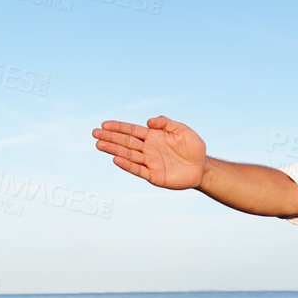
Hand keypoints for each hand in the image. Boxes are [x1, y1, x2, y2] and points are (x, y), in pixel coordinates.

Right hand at [92, 116, 206, 189]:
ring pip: (128, 155)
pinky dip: (127, 165)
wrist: (202, 167)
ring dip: (114, 150)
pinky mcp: (154, 175)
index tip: (104, 124)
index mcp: (153, 136)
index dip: (118, 127)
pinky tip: (116, 160)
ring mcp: (150, 162)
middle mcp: (148, 149)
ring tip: (99, 145)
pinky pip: (138, 170)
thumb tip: (148, 121)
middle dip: (110, 137)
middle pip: (126, 142)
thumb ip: (166, 123)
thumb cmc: (193, 147)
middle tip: (94, 133)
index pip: (132, 130)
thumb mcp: (182, 130)